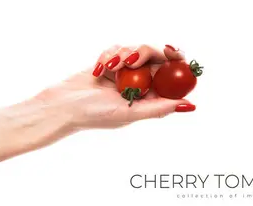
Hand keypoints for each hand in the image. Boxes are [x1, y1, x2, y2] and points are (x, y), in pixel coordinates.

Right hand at [35, 44, 194, 129]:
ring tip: (109, 69)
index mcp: (152, 97)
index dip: (178, 61)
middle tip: (137, 54)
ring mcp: (127, 72)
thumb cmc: (95, 115)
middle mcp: (143, 84)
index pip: (174, 76)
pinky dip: (109, 55)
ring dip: (123, 55)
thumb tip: (190, 105)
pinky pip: (119, 48)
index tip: (172, 52)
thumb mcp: (130, 113)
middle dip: (147, 51)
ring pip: (138, 49)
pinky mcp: (111, 61)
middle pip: (158, 57)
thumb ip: (159, 108)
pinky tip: (98, 69)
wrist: (62, 105)